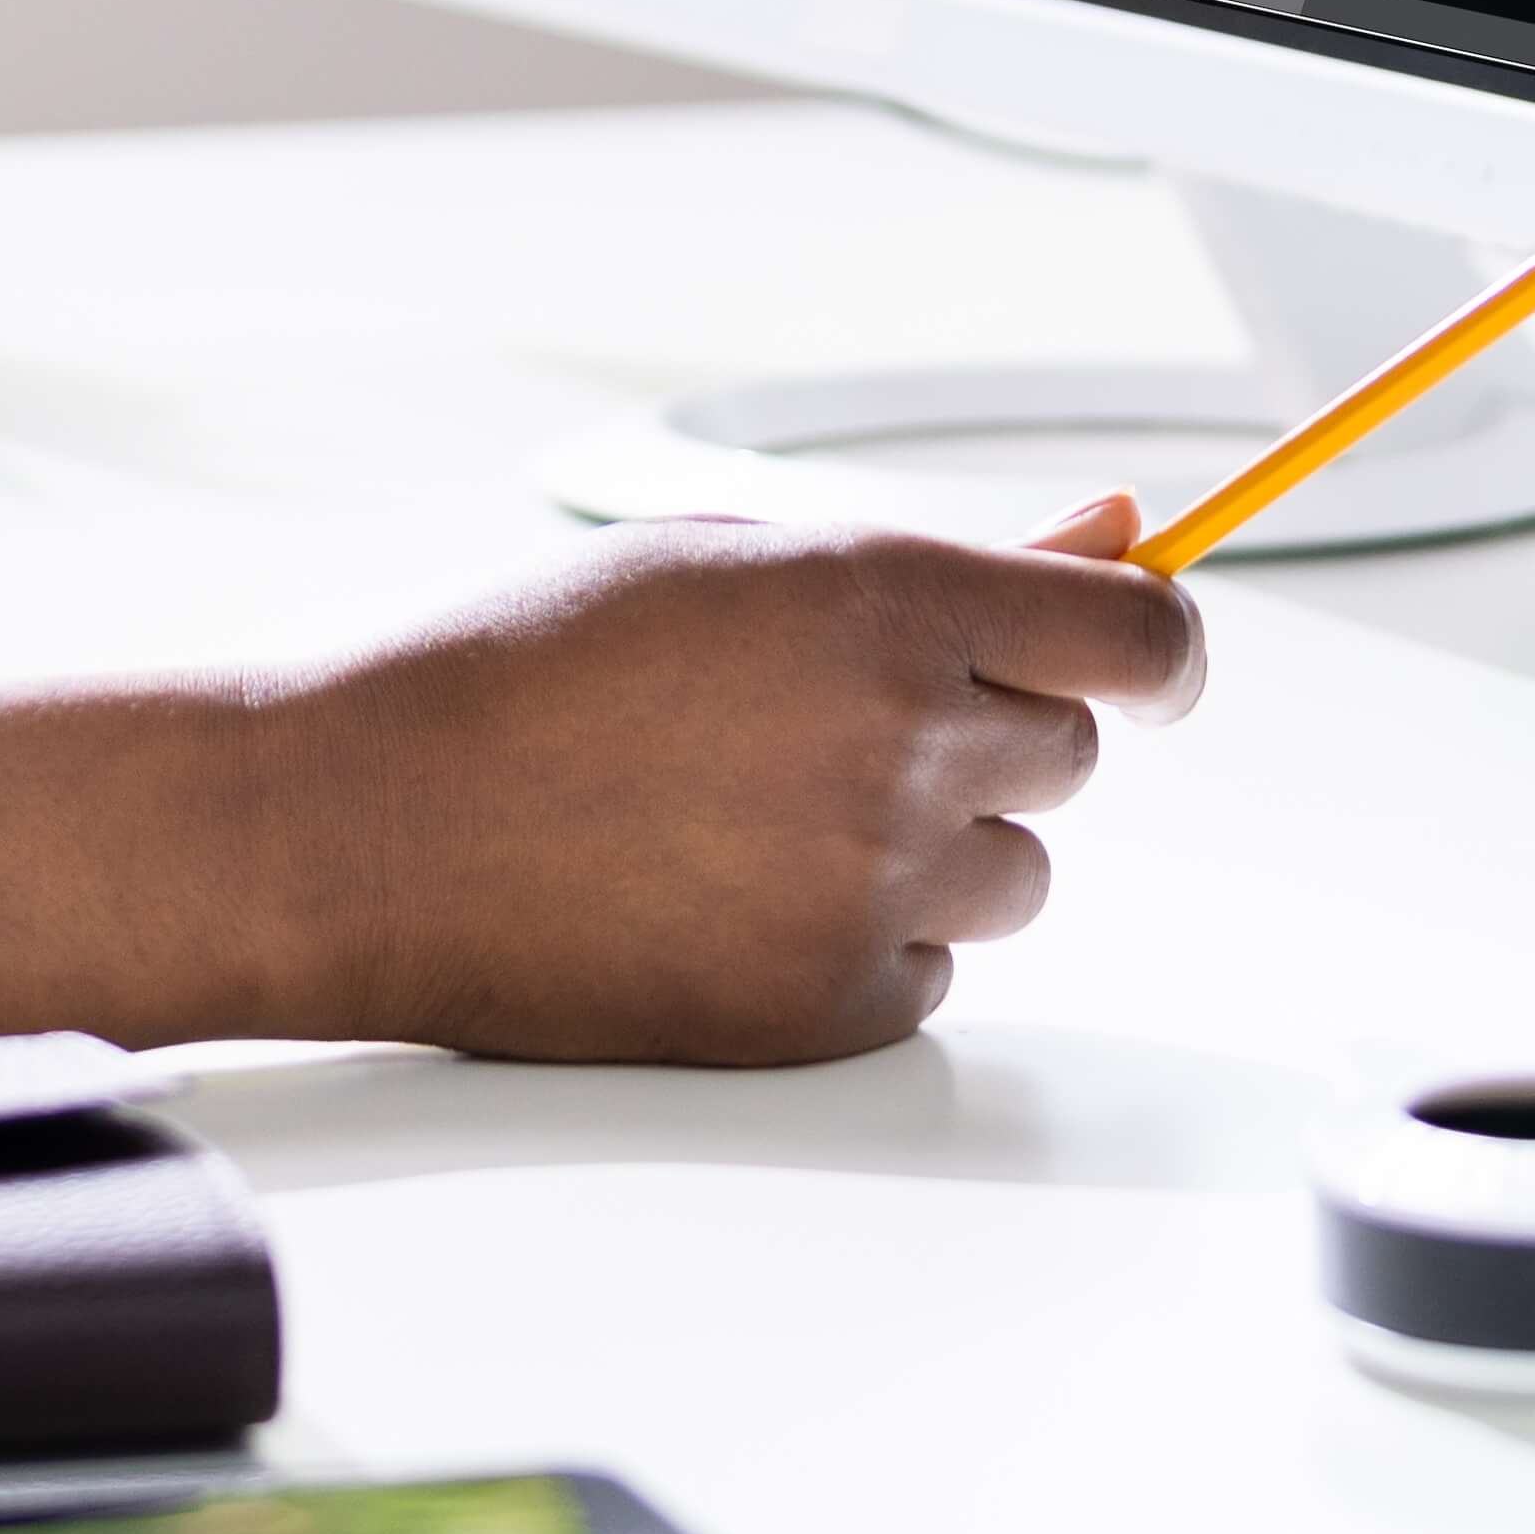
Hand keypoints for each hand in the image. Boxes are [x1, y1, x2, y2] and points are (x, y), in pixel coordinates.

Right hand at [278, 494, 1203, 1063]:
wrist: (374, 821)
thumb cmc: (533, 664)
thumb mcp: (737, 559)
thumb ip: (954, 559)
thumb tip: (1122, 527)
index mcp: (883, 596)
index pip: (1140, 637)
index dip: (1160, 648)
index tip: (1145, 662)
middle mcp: (903, 738)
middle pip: (1069, 750)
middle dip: (988, 728)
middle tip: (830, 723)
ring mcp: (873, 885)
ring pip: (1016, 871)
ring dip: (936, 842)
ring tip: (764, 812)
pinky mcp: (831, 1006)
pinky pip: (934, 970)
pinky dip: (868, 939)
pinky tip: (733, 894)